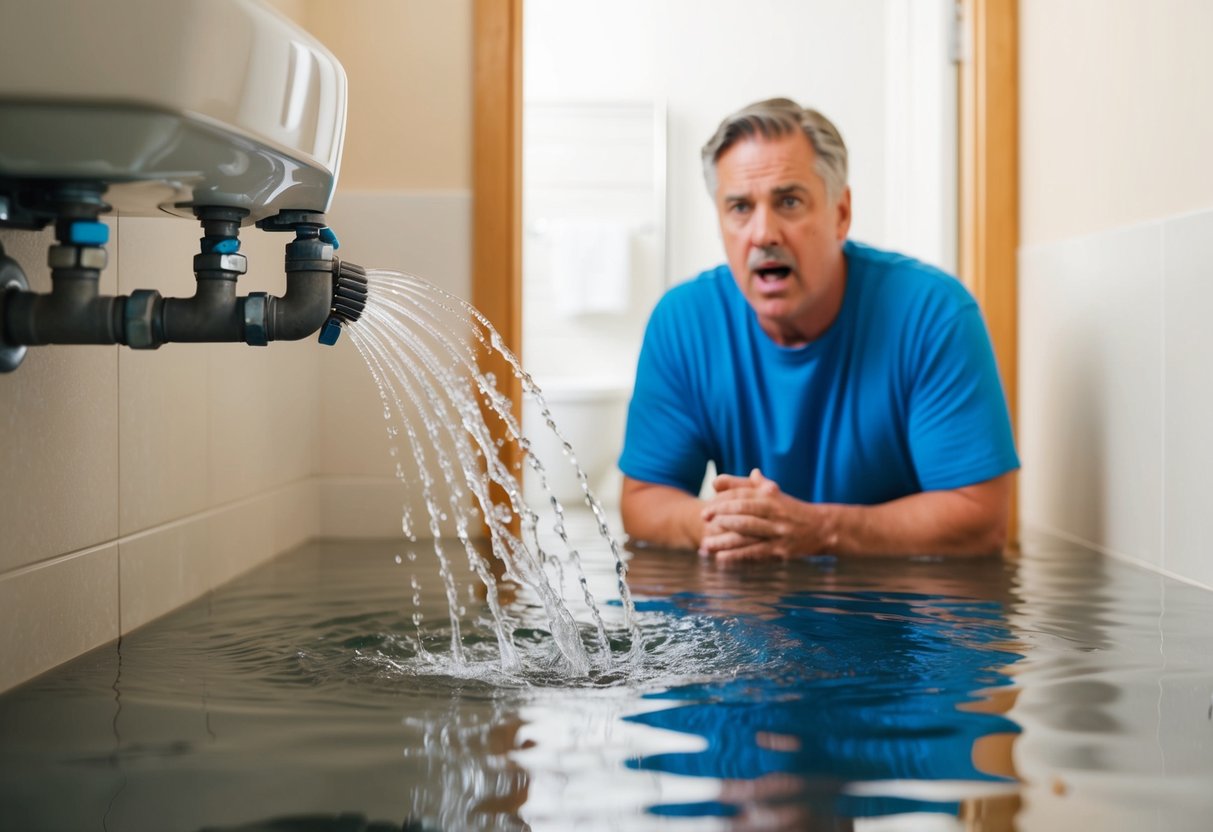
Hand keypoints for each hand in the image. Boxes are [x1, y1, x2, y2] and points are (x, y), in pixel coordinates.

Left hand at [699, 469, 832, 560]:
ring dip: (724, 540)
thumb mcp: (772, 493)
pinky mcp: (780, 551)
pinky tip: (722, 559)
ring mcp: (778, 532)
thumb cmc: (790, 509)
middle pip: (744, 512)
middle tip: (704, 521)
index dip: (724, 501)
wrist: (822, 528)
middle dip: (722, 516)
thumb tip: (717, 480)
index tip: (706, 508)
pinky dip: (737, 556)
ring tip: (706, 545)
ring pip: (747, 534)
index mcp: (771, 497)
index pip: (743, 495)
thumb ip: (745, 486)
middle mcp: (774, 513)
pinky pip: (755, 553)